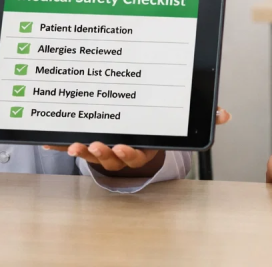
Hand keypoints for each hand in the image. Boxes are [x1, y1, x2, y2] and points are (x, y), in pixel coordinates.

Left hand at [41, 107, 231, 174]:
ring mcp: (104, 150)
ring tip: (75, 145)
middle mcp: (122, 153)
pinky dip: (60, 143)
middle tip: (96, 145)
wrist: (140, 142)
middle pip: (112, 156)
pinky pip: (73, 145)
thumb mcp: (179, 125)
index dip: (129, 153)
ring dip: (82, 151)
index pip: (136, 153)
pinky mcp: (88, 144)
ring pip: (92, 154)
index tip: (123, 146)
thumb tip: (224, 115)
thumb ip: (199, 117)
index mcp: (142, 148)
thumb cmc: (158, 131)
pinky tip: (48, 139)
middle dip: (103, 152)